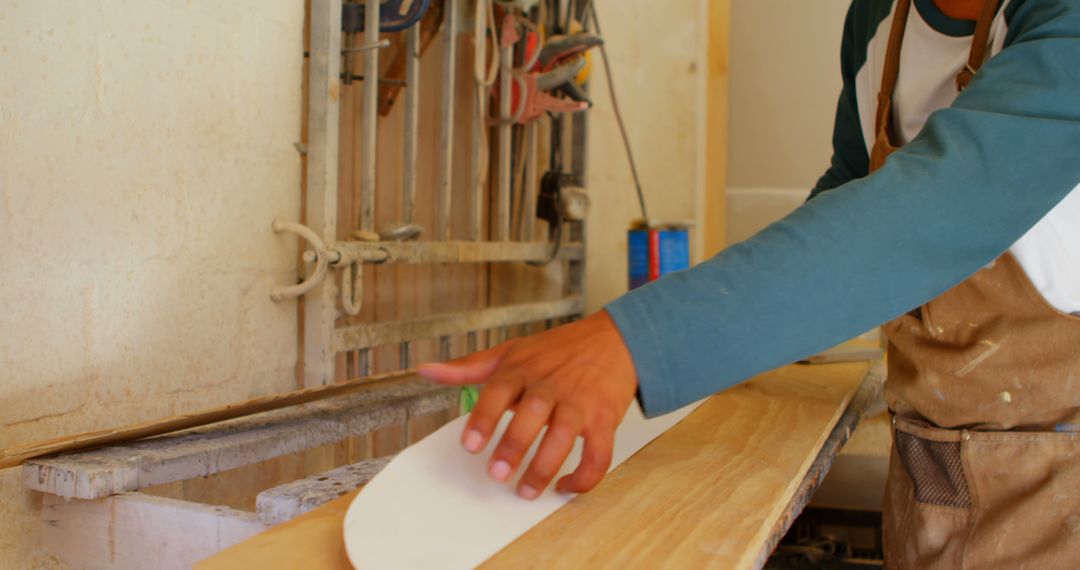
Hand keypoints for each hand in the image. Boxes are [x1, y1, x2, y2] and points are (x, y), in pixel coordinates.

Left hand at [418, 310, 637, 499]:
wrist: (616, 340)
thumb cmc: (559, 349)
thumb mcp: (512, 351)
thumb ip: (469, 366)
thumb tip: (426, 371)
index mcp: (523, 369)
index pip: (499, 391)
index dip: (484, 417)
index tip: (470, 445)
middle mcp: (551, 385)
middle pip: (531, 414)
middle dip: (514, 446)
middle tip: (497, 475)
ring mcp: (580, 402)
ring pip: (563, 435)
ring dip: (545, 466)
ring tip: (527, 490)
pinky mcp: (604, 419)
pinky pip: (598, 451)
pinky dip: (584, 475)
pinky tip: (565, 486)